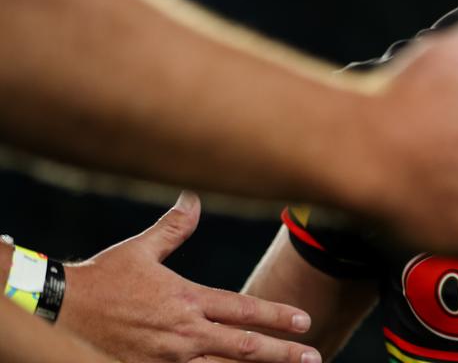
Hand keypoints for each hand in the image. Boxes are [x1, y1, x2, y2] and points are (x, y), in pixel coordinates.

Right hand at [59, 192, 321, 362]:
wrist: (58, 311)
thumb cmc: (101, 279)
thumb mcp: (140, 249)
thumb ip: (173, 227)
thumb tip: (193, 197)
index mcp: (186, 300)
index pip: (243, 310)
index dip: (277, 316)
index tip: (305, 321)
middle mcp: (183, 333)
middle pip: (243, 348)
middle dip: (281, 353)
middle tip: (313, 357)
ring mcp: (167, 359)